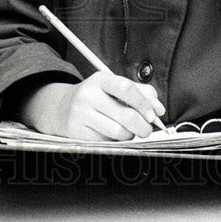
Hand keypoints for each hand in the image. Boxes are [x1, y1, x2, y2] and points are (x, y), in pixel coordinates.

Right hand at [18, 74, 165, 141]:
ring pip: (118, 132)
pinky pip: (106, 141)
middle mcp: (88, 95)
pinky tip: (110, 133)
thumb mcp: (114, 87)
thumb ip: (141, 93)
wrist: (61, 108)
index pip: (126, 89)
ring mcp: (81, 114)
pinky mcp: (77, 133)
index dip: (144, 103)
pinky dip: (115, 141)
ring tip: (127, 130)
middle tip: (147, 129)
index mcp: (101, 79)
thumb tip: (159, 110)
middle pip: (126, 115)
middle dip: (143, 126)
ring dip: (129, 135)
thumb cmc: (97, 97)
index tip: (155, 115)